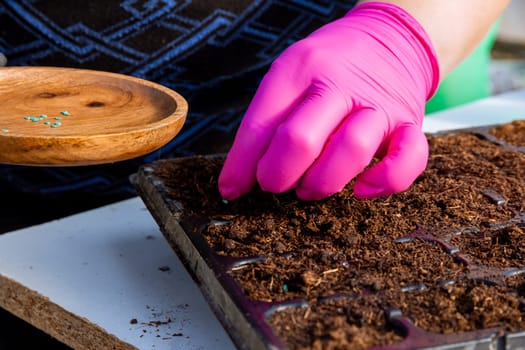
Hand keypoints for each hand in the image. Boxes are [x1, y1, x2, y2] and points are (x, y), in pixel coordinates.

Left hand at [219, 2, 438, 200]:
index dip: (242, 166)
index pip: (262, 124)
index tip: (233, 189)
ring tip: (308, 187)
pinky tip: (362, 189)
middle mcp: (341, 84)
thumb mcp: (290, 75)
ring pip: (351, 150)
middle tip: (273, 183)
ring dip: (322, 183)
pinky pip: (408, 159)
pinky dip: (384, 181)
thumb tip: (235, 183)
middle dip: (278, 174)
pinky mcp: (409, 123)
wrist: (389, 38)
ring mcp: (379, 105)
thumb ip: (264, 123)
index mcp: (302, 68)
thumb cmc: (330, 66)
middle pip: (301, 139)